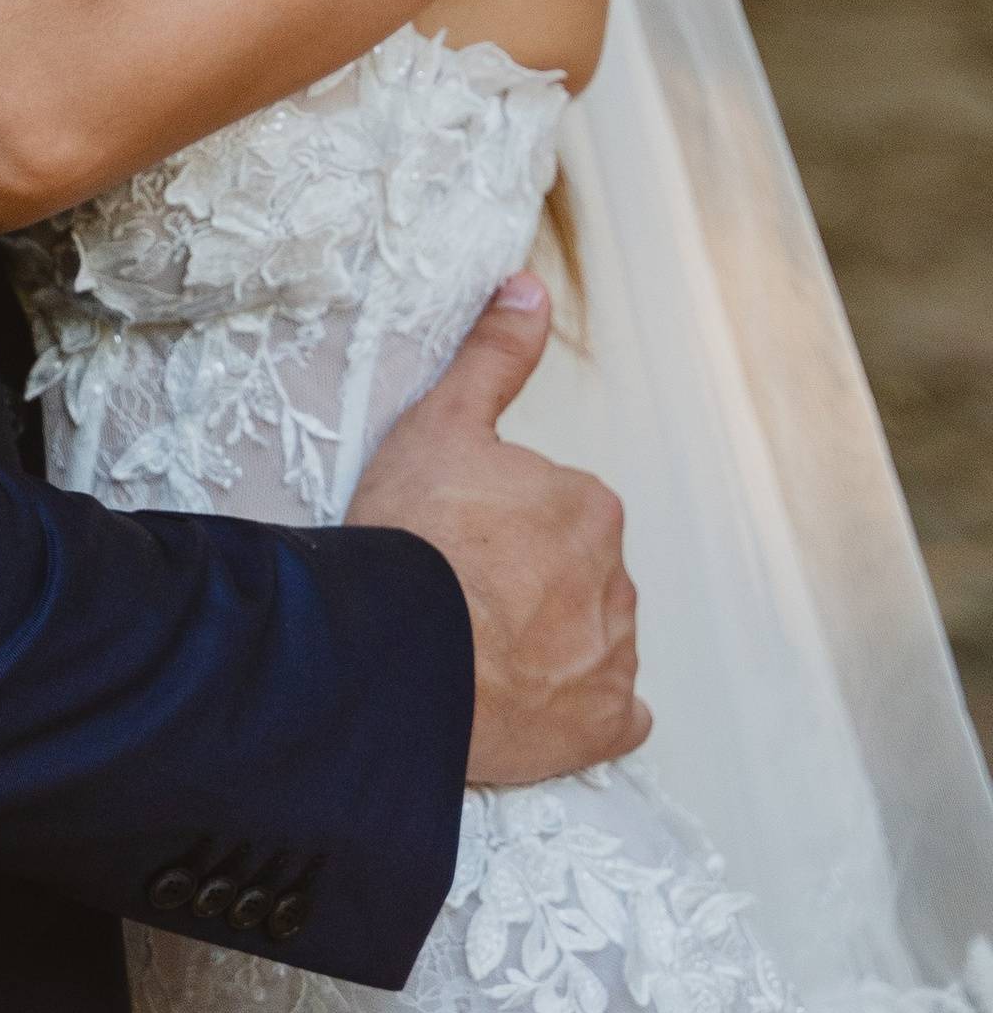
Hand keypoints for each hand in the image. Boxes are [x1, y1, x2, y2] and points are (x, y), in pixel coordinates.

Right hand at [348, 272, 647, 786]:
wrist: (394, 654)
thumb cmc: (412, 535)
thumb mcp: (442, 424)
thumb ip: (495, 356)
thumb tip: (529, 285)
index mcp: (590, 507)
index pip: (554, 513)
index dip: (498, 527)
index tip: (454, 541)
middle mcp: (618, 582)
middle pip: (575, 577)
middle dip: (530, 586)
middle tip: (459, 598)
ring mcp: (613, 659)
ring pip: (592, 641)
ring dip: (551, 646)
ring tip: (476, 653)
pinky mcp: (602, 727)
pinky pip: (615, 717)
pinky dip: (582, 711)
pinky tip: (533, 705)